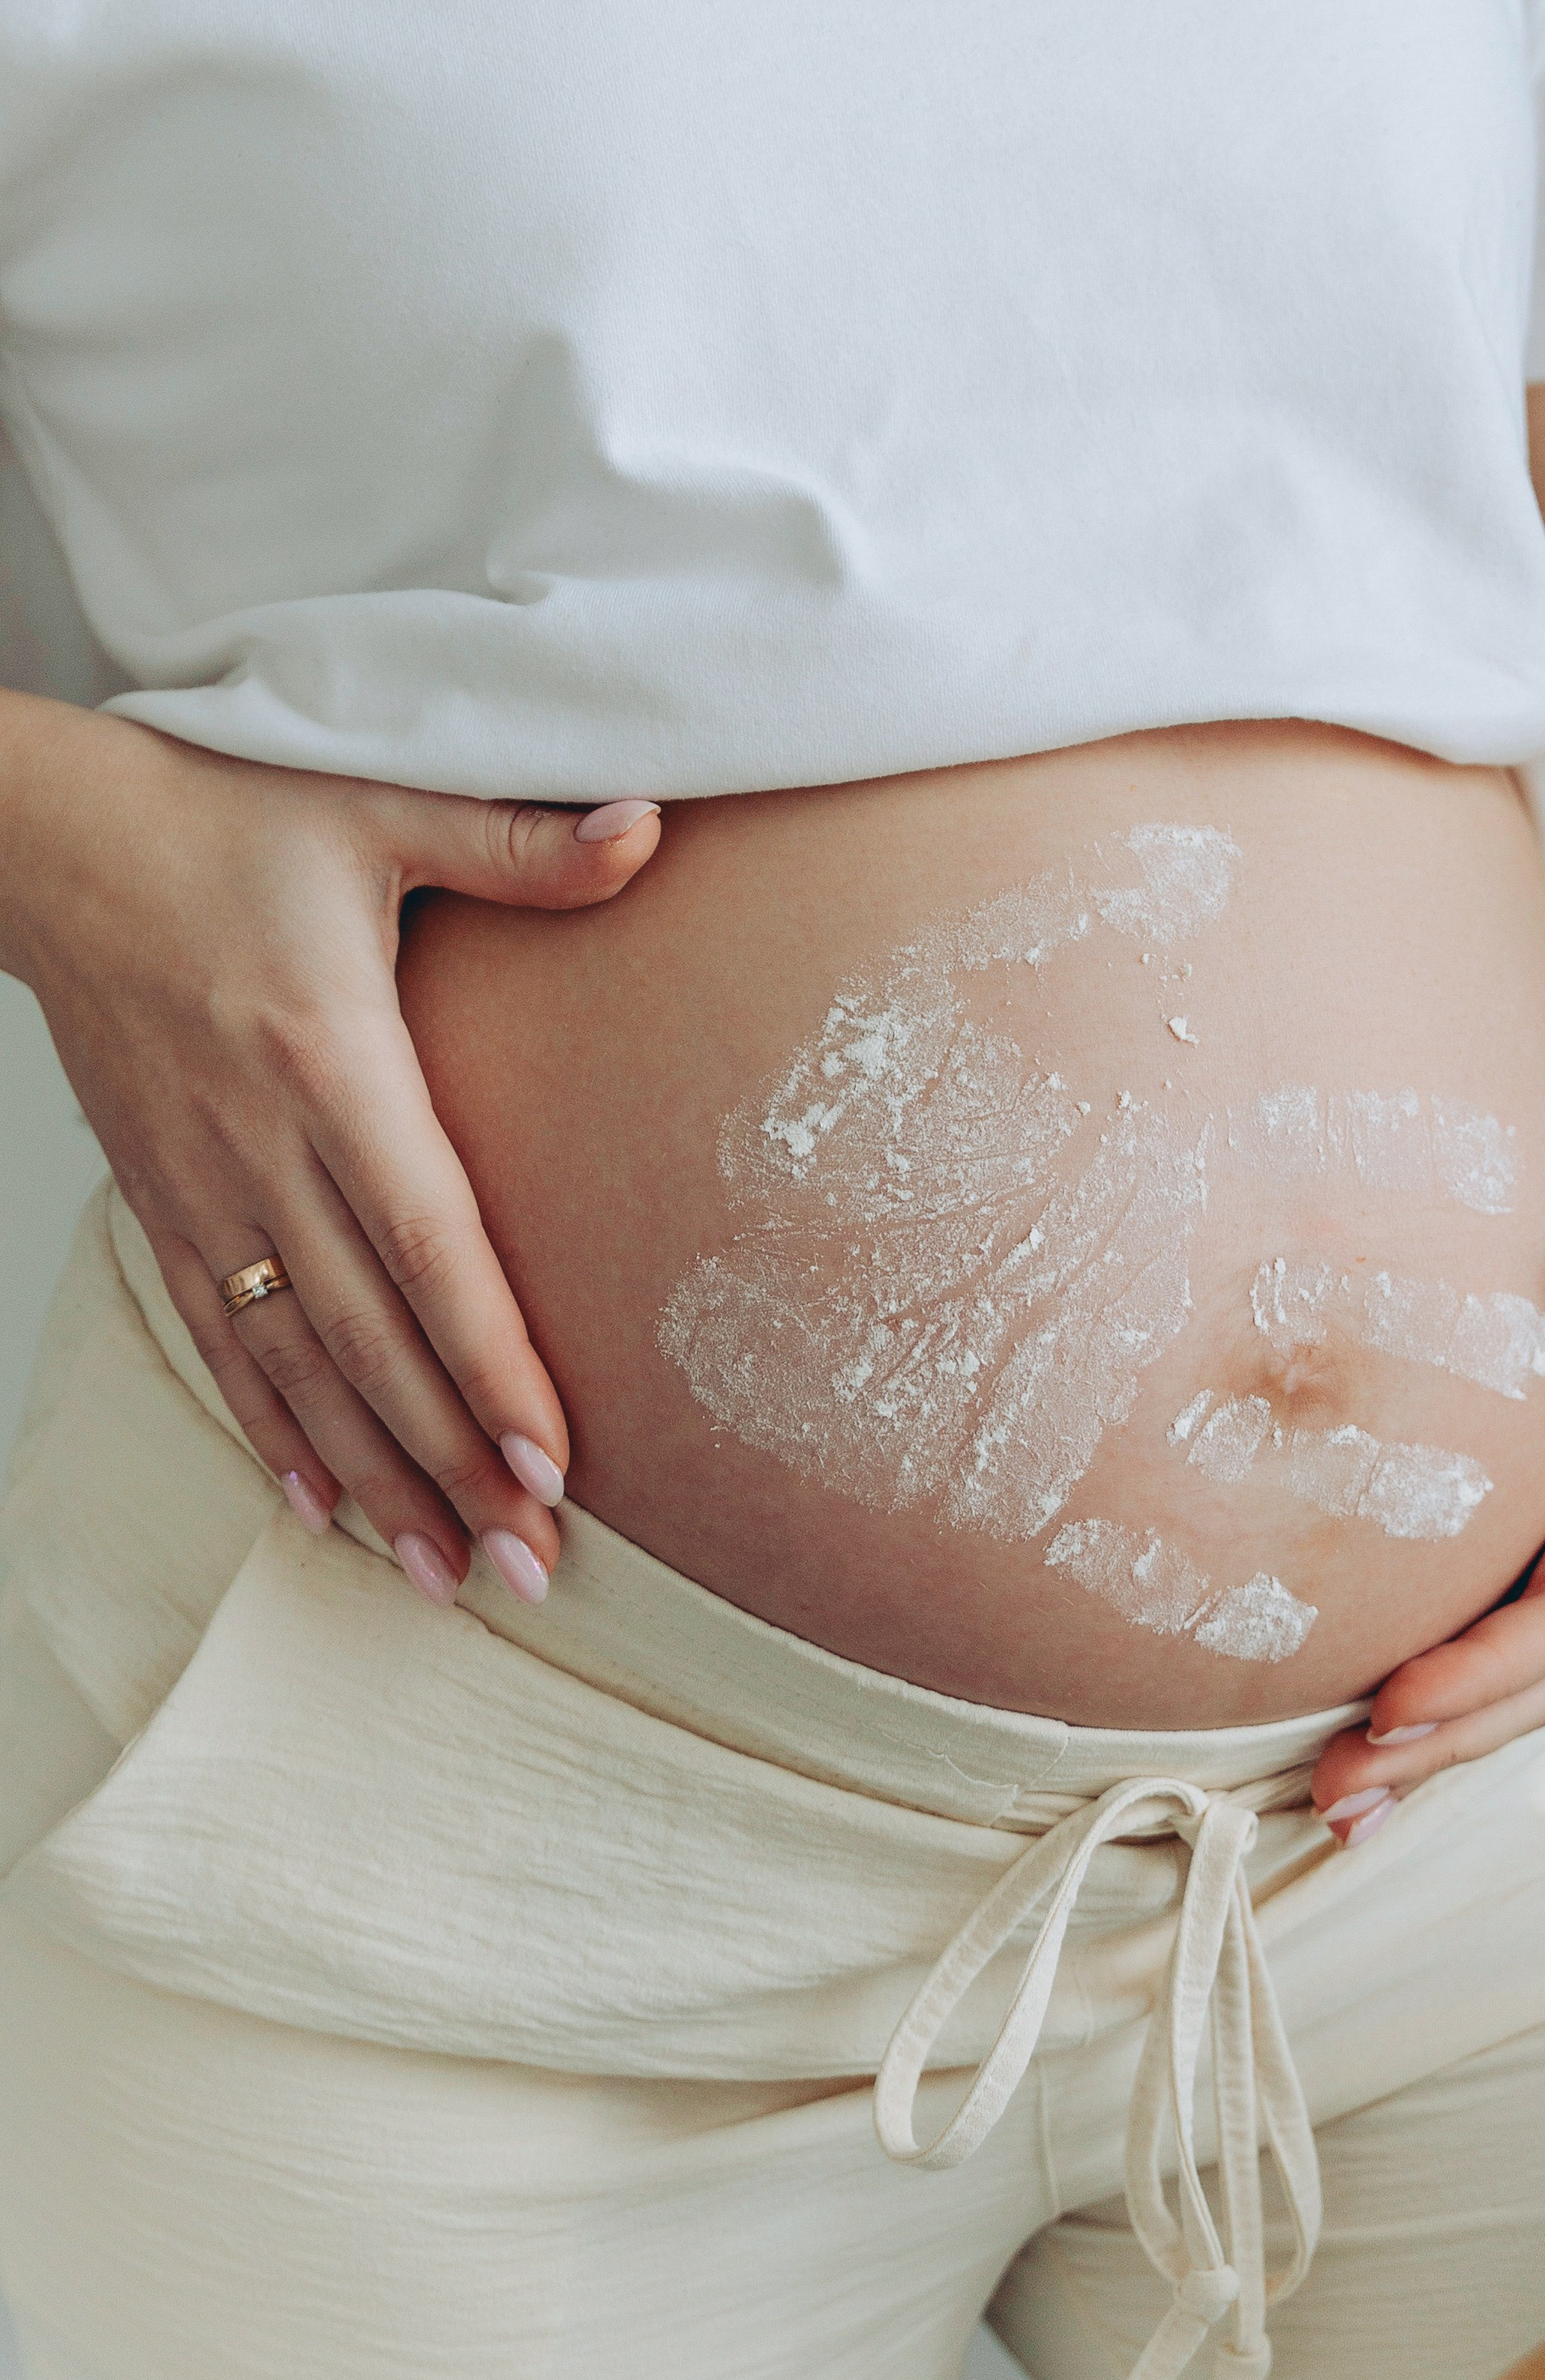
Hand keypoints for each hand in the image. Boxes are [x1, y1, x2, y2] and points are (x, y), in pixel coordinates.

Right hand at [0, 691, 662, 1607]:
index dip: (491, 1363)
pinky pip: (218, 1340)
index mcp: (333, 1064)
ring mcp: (203, 1185)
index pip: (430, 1246)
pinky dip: (269, 1431)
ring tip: (444, 1574)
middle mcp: (264, 1147)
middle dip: (452, 1462)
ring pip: (295, 1365)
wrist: (53, 840)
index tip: (553, 1461)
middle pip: (371, 1339)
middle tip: (532, 1564)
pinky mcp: (161, 1199)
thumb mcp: (379, 805)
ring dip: (372, 1477)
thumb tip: (650, 824)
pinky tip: (317, 1510)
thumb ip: (518, 842)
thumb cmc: (226, 817)